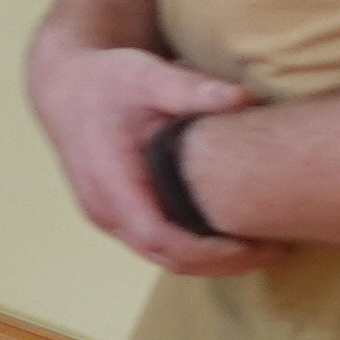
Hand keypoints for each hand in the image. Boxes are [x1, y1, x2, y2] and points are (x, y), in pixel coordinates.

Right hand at [27, 26, 266, 274]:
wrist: (64, 85)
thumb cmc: (105, 81)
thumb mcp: (146, 76)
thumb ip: (192, 89)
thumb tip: (245, 97)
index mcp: (110, 182)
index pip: (161, 238)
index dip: (209, 251)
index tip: (255, 244)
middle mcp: (103, 209)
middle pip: (167, 258)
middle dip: (222, 263)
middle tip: (275, 250)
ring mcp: (105, 216)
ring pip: (161, 258)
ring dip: (210, 262)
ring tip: (260, 248)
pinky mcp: (114, 215)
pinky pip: (155, 246)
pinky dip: (193, 250)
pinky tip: (227, 236)